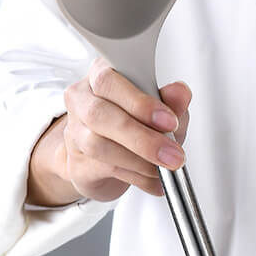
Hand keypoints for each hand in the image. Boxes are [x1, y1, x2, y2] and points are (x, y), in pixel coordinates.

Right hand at [27, 57, 191, 205]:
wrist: (101, 161)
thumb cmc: (133, 126)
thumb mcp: (161, 111)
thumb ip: (172, 102)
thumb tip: (180, 93)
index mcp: (100, 75)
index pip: (109, 79)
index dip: (139, 101)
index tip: (170, 121)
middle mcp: (82, 99)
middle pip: (100, 114)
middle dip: (143, 137)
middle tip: (173, 154)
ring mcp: (75, 132)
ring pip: (99, 144)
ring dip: (140, 160)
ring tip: (165, 168)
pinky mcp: (77, 164)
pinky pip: (105, 169)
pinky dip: (137, 177)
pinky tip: (154, 180)